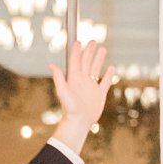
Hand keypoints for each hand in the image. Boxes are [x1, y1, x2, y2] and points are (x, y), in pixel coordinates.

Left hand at [50, 38, 114, 155]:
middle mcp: (83, 80)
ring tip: (102, 49)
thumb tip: (51, 65)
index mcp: (74, 78)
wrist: (79, 122)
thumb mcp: (63, 92)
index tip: (78, 41)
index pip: (76, 61)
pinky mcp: (99, 94)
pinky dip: (109, 75)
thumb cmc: (70, 109)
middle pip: (87, 62)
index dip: (77, 51)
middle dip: (89, 51)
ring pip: (96, 69)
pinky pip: (105, 82)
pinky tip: (111, 68)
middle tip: (93, 41)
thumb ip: (59, 78)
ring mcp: (92, 87)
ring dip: (99, 59)